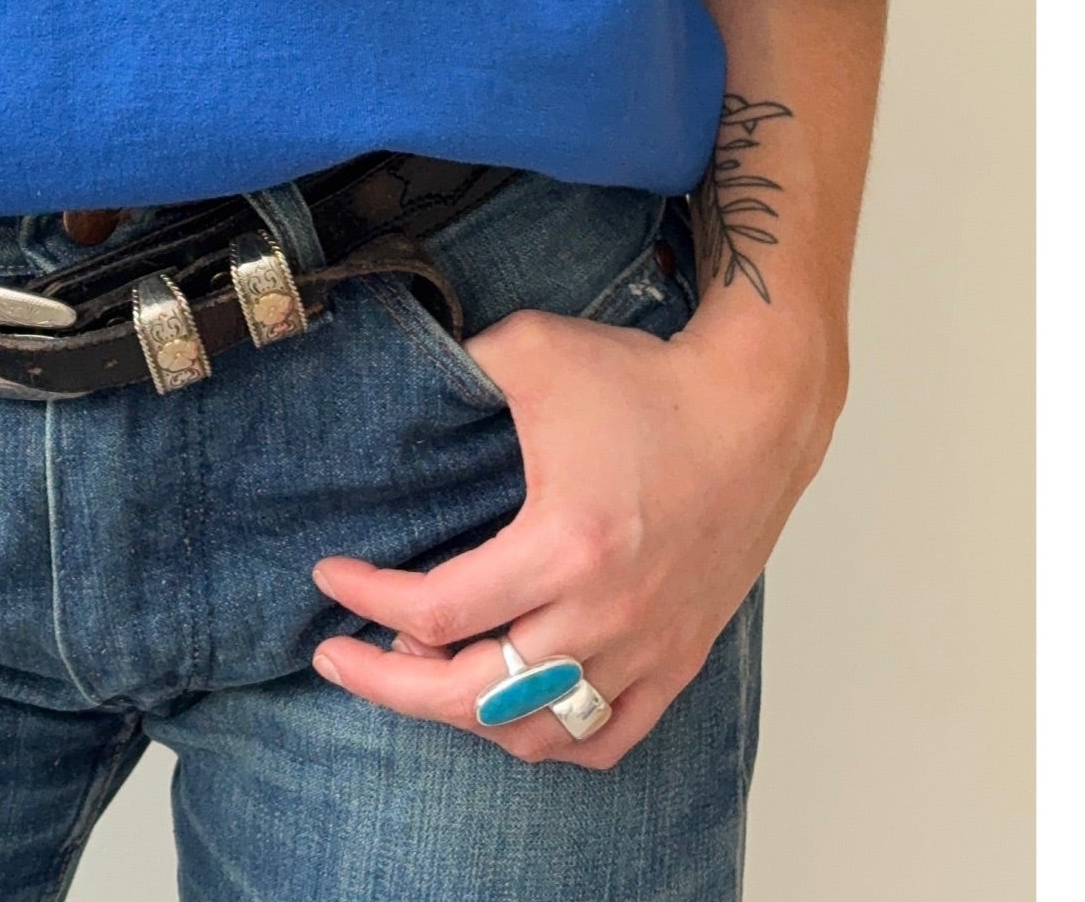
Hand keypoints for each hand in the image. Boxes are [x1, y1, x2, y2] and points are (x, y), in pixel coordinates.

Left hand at [309, 305, 839, 768]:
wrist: (756, 408)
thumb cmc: (647, 379)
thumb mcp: (533, 348)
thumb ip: (457, 365)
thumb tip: (399, 379)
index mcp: (565, 545)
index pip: (438, 610)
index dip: (366, 600)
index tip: (329, 576)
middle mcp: (607, 614)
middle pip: (474, 696)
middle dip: (387, 687)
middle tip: (335, 659)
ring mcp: (647, 646)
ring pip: (536, 729)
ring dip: (463, 714)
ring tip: (418, 671)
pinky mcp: (680, 658)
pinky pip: (606, 737)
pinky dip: (548, 736)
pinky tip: (509, 704)